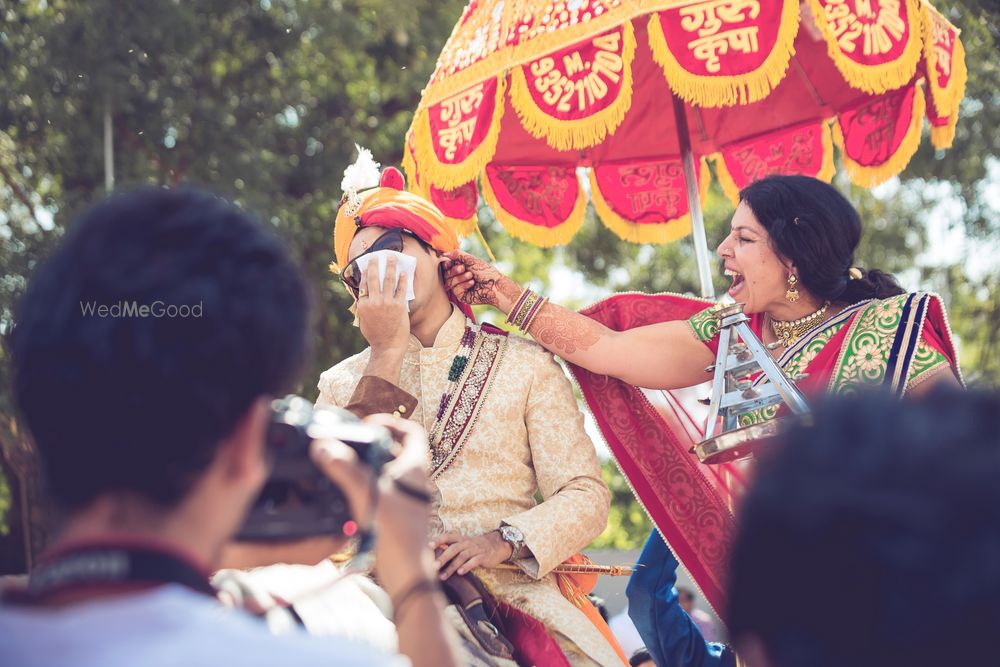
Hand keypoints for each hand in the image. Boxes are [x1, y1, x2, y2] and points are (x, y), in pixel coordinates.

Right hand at [310, 414, 435, 595]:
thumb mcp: (368, 495)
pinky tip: (346, 491)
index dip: (392, 423)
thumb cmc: (397, 535)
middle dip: (372, 445)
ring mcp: (407, 498)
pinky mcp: (398, 513)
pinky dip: (366, 485)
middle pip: (396, 450)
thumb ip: (345, 470)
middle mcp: (415, 480)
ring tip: (343, 465)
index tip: (369, 424)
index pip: (412, 432)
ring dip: (367, 466)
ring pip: (387, 471)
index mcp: (417, 468)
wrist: (407, 574)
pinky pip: (381, 490)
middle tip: (349, 444)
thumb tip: (324, 448)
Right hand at [357, 254, 410, 354]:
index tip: (368, 264)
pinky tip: (403, 273)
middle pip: (373, 278)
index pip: (364, 284)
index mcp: (363, 305)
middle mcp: (374, 301)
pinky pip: (401, 289)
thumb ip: (364, 307)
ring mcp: (387, 303)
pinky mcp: (399, 306)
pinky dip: (402, 280)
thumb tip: (365, 296)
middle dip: (375, 264)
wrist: (388, 346)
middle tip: (377, 255)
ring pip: (388, 280)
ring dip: (390, 266)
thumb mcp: (364, 321)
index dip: (366, 272)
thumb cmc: (375, 336)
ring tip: (392, 258)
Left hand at [431, 531, 512, 579]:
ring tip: (443, 576)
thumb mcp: (464, 544)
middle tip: (433, 566)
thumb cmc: (475, 547)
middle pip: (453, 549)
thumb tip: (433, 554)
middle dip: (443, 558)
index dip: (439, 540)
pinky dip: (466, 567)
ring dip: (452, 567)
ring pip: (462, 557)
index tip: (429, 546)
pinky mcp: (483, 557)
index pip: (448, 537)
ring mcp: (475, 549)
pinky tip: (460, 573)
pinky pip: (474, 561)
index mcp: (461, 539)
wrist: (496, 545)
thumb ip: (451, 548)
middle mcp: (467, 543)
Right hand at [442, 250, 520, 312]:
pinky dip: (463, 285)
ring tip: (471, 276)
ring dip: (460, 278)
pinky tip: (472, 283)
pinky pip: (455, 290)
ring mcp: (459, 287)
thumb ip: (458, 255)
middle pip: (446, 274)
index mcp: (460, 268)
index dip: (446, 264)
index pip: (447, 266)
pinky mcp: (462, 296)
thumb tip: (444, 254)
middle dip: (454, 270)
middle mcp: (459, 277)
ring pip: (449, 282)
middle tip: (463, 268)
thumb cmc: (486, 272)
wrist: (495, 285)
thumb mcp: (471, 260)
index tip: (448, 262)